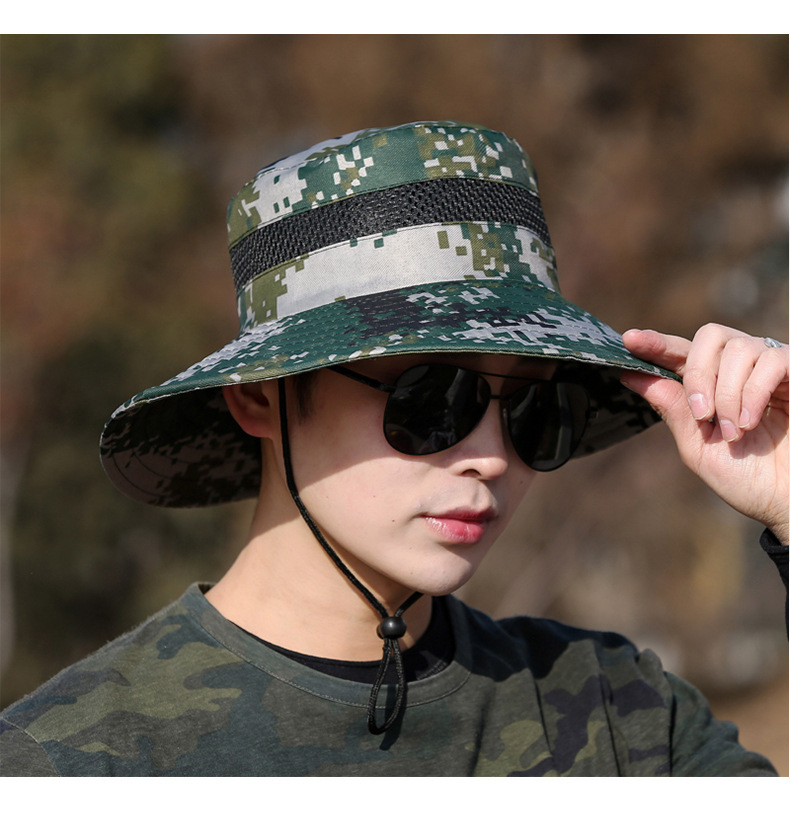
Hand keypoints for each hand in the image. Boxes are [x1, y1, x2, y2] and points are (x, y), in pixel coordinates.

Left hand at [621, 324, 787, 546]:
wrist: (788, 502)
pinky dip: (753, 392)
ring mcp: (769, 368)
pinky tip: (750, 421)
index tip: (629, 340)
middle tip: (701, 414)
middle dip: (698, 373)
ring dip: (727, 393)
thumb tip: (631, 375)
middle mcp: (739, 369)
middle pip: (709, 336)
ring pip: (738, 348)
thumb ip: (672, 409)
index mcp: (711, 386)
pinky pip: (771, 361)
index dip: (656, 344)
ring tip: (733, 430)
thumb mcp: (698, 446)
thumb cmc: (747, 479)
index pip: (680, 353)